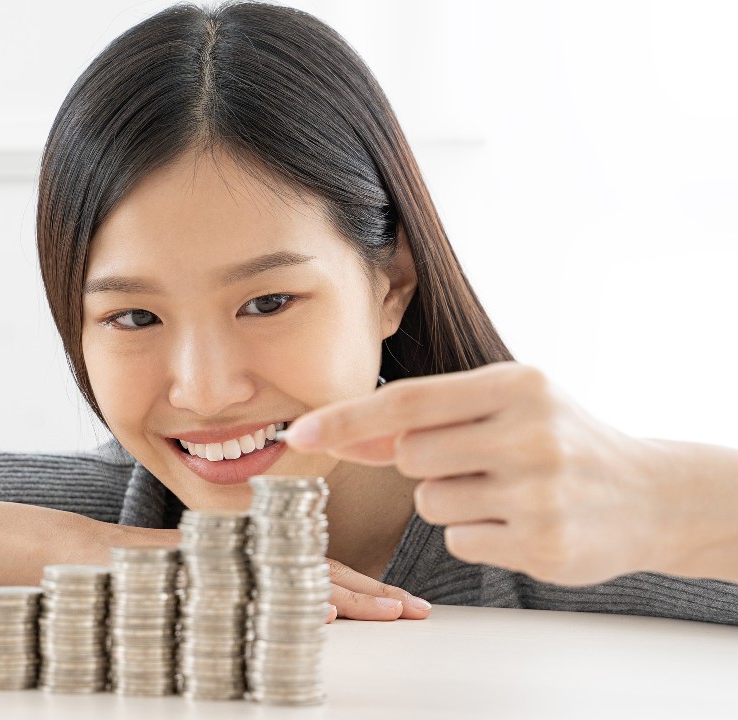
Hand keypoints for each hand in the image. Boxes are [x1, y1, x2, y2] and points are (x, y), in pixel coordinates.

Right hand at [116, 526, 429, 621]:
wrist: (85, 557)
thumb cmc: (145, 575)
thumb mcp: (210, 583)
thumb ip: (253, 592)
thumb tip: (313, 614)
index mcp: (256, 560)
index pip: (322, 574)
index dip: (367, 589)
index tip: (406, 606)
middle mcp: (247, 555)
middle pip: (322, 573)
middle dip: (373, 594)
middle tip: (417, 611)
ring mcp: (226, 560)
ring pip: (297, 577)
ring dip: (347, 597)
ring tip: (386, 612)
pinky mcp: (203, 566)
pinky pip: (250, 583)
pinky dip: (286, 595)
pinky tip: (318, 610)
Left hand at [283, 362, 663, 585]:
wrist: (651, 495)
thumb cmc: (560, 441)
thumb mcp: (504, 407)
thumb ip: (425, 418)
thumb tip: (339, 433)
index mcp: (517, 384)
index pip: (407, 401)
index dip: (346, 418)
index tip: (297, 433)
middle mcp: (529, 433)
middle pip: (410, 456)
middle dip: (425, 463)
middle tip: (479, 460)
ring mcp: (539, 491)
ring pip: (429, 502)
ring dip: (451, 501)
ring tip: (505, 491)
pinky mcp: (542, 543)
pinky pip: (457, 539)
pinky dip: (475, 533)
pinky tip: (518, 521)